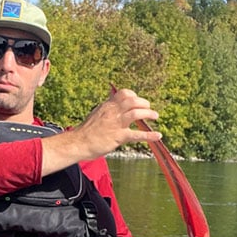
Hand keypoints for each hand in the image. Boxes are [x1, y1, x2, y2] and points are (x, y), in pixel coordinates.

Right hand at [40, 89, 159, 174]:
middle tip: (149, 109)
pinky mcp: (118, 137)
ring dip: (148, 114)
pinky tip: (157, 136)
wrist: (78, 143)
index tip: (138, 102)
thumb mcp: (96, 114)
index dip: (134, 96)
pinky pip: (136, 135)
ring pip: (136, 113)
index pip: (124, 94)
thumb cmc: (86, 132)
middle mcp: (113, 112)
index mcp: (107, 106)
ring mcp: (116, 124)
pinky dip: (149, 135)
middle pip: (133, 101)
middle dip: (144, 103)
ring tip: (155, 116)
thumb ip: (107, 109)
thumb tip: (112, 102)